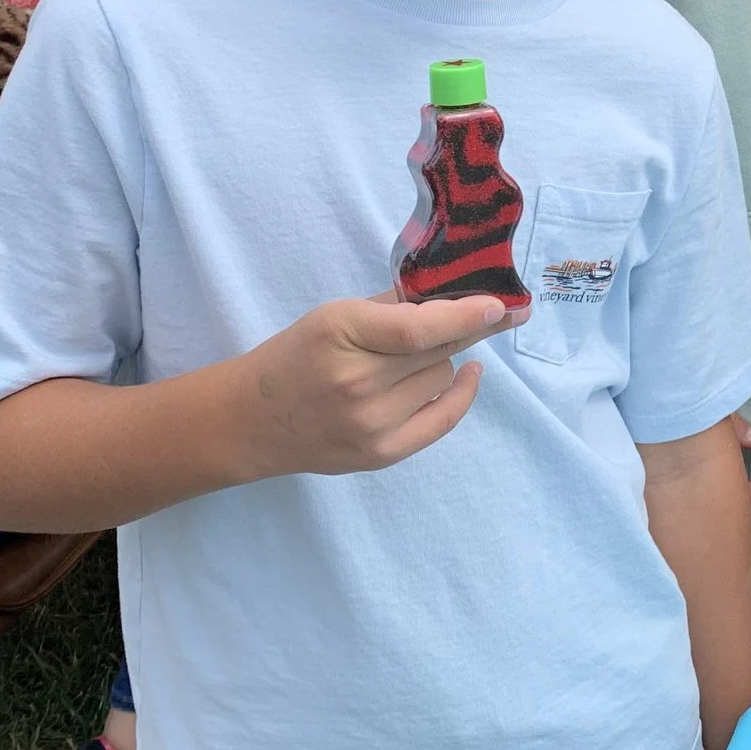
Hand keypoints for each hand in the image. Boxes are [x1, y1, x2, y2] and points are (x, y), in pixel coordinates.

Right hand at [237, 291, 508, 476]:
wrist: (250, 421)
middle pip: (440, 350)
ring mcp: (370, 424)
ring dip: (441, 360)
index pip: (419, 328)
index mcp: (341, 334)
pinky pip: (443, 420)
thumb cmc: (296, 356)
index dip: (466, 315)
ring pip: (443, 378)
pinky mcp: (380, 454)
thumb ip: (392, 307)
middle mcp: (357, 383)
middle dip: (466, 328)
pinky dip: (459, 394)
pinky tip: (468, 374)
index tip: (500, 304)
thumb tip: (457, 295)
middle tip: (492, 312)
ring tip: (415, 355)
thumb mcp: (334, 315)